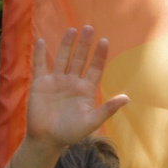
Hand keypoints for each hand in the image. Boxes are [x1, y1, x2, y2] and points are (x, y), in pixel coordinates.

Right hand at [25, 29, 128, 149]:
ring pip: (62, 58)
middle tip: (89, 28)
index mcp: (86, 89)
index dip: (99, 55)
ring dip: (66, 44)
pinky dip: (40, 54)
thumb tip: (127, 98)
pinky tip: (42, 41)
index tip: (105, 41)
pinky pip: (40, 66)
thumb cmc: (72, 132)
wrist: (48, 139)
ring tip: (72, 30)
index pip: (95, 68)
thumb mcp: (93, 121)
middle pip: (79, 59)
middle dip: (84, 44)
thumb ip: (108, 109)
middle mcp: (72, 82)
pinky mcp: (40, 84)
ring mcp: (56, 81)